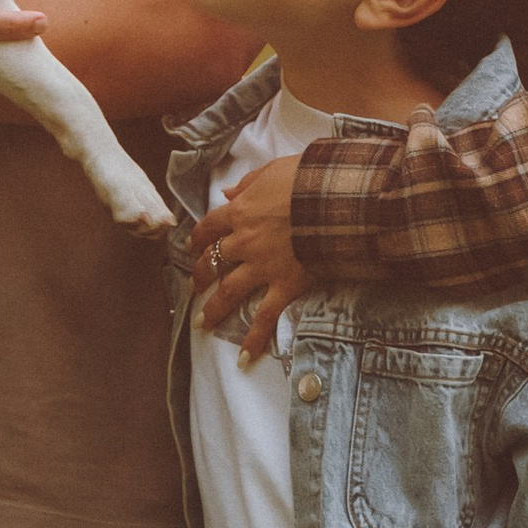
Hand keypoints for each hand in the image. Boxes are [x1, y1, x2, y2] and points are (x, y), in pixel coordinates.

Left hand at [192, 150, 311, 362]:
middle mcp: (244, 241)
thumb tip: (226, 192)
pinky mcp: (284, 285)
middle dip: (201, 276)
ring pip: (228, 292)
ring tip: (202, 324)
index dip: (198, 239)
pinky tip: (244, 358)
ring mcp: (262, 266)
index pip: (208, 227)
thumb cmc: (307, 178)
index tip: (194, 247)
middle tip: (195, 287)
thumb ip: (247, 184)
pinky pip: (265, 317)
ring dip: (213, 310)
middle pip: (212, 262)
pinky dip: (254, 339)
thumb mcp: (273, 170)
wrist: (333, 198)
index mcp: (240, 212)